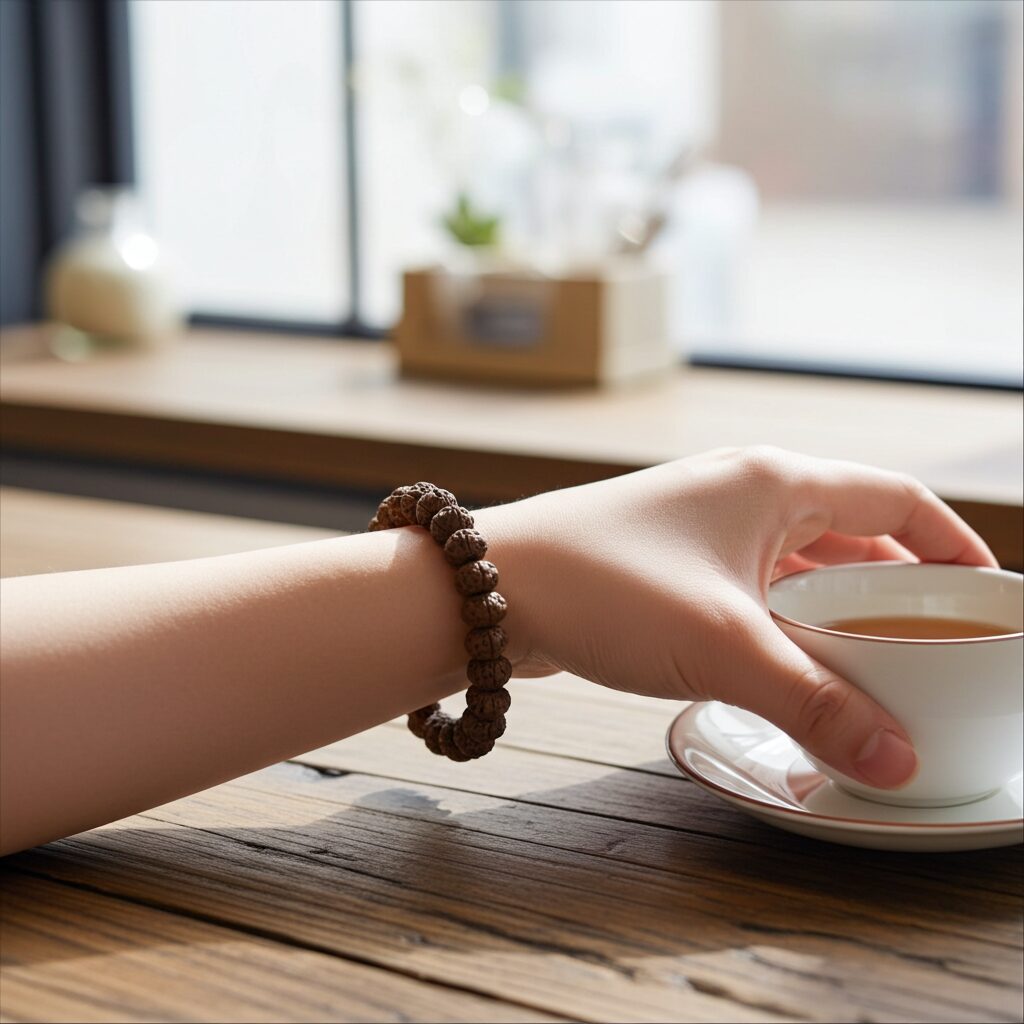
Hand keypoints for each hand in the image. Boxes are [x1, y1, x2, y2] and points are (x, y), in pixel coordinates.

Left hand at [480, 447, 996, 788]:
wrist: (490, 590)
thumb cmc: (605, 587)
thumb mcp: (723, 647)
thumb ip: (816, 703)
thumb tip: (899, 762)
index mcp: (774, 482)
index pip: (898, 498)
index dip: (953, 545)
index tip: (989, 596)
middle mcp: (742, 491)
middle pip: (852, 530)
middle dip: (897, 585)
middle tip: (931, 644)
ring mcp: (702, 525)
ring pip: (799, 562)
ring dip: (837, 607)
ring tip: (872, 662)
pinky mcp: (670, 561)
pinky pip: (752, 585)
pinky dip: (784, 618)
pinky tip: (789, 659)